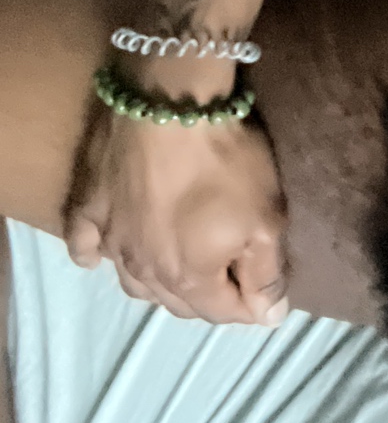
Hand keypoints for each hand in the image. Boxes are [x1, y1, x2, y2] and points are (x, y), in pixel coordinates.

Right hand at [65, 98, 288, 325]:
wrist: (169, 104)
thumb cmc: (224, 162)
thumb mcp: (267, 217)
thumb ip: (267, 273)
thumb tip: (269, 318)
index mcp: (189, 278)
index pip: (222, 311)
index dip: (249, 303)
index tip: (265, 290)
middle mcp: (144, 271)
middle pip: (179, 302)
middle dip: (208, 296)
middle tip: (228, 274)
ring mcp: (111, 240)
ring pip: (134, 283)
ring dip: (158, 284)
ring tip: (177, 269)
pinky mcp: (87, 208)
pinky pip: (83, 246)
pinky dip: (93, 257)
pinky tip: (99, 257)